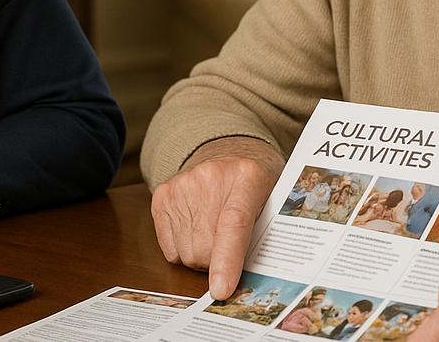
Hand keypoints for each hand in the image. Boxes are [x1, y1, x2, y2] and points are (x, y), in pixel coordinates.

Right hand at [150, 136, 284, 299]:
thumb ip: (268, 233)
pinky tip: (195, 228)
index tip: (220, 289)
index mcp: (248, 178)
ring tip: (214, 232)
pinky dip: (183, 249)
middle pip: (205, 249)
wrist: (227, 150)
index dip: (226, 261)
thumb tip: (253, 279)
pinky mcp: (162, 195)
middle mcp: (210, 178)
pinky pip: (169, 249)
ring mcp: (182, 186)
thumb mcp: (276, 200)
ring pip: (186, 254)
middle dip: (217, 261)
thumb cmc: (257, 183)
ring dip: (200, 255)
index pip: (233, 225)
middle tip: (230, 244)